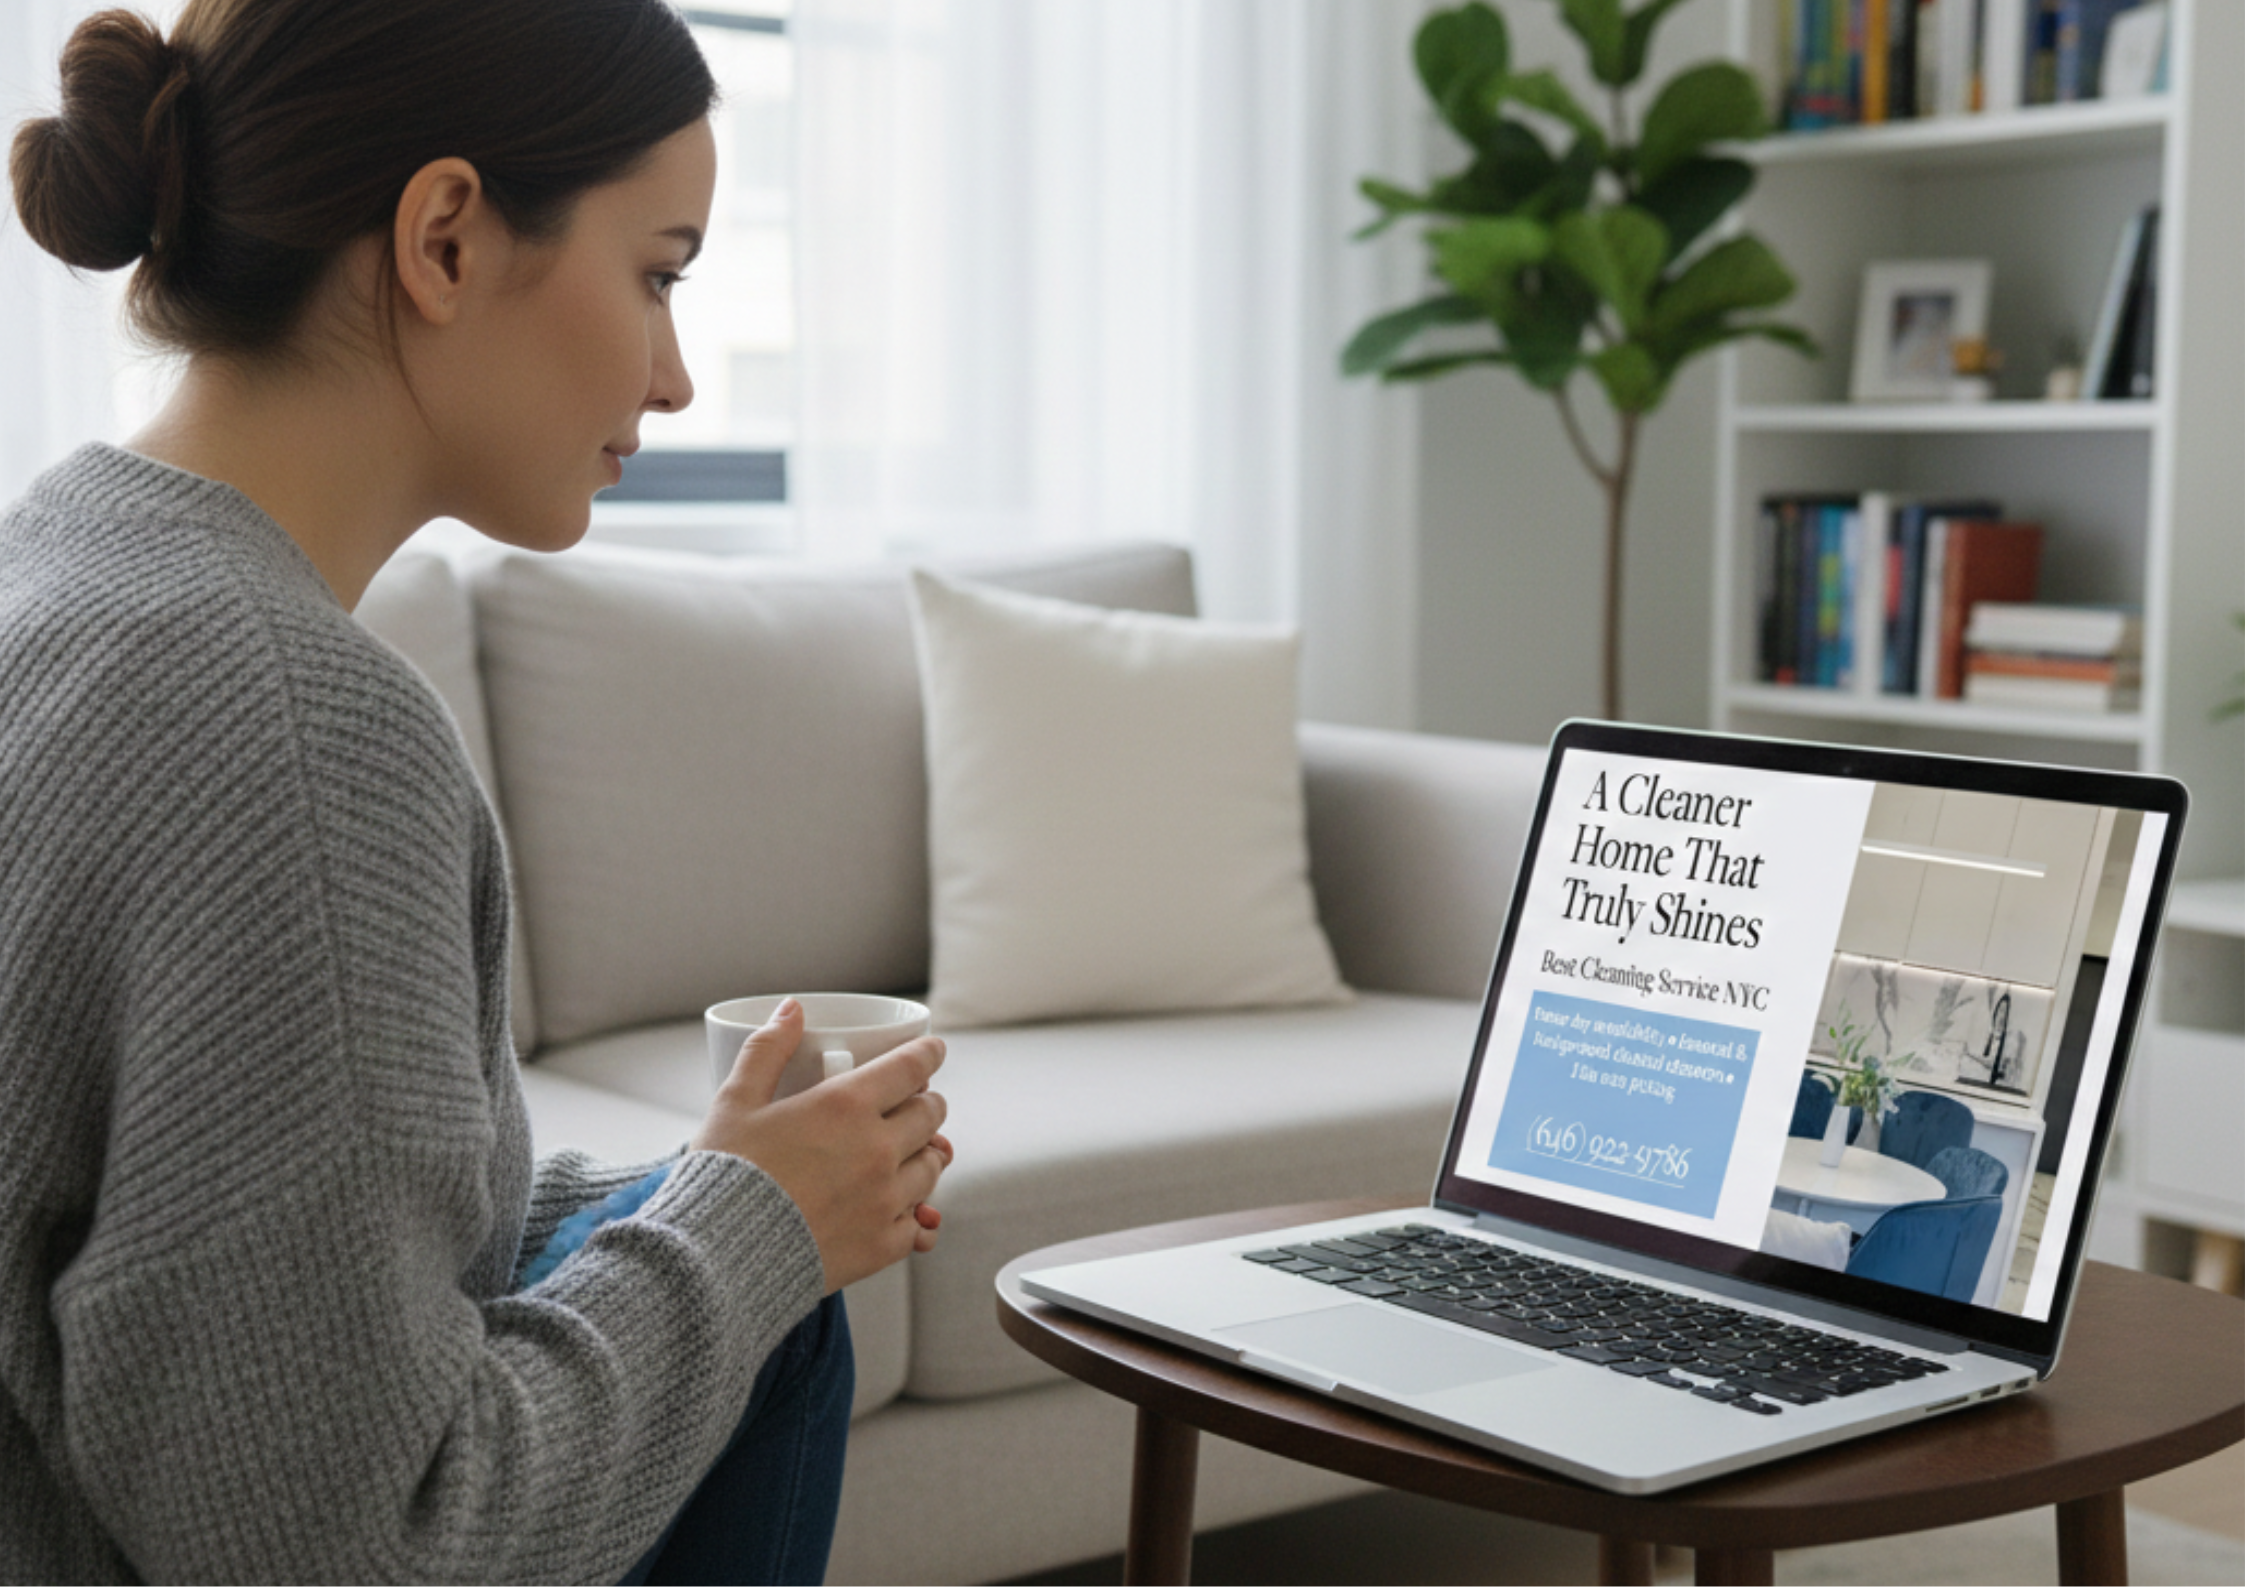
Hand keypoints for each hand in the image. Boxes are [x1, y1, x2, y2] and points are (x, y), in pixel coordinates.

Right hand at [692, 999, 951, 1291]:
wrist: (714, 1260)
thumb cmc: (723, 1176)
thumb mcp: (735, 1102)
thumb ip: (767, 1050)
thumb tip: (792, 1009)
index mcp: (845, 1106)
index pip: (911, 1067)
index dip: (927, 1055)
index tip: (932, 1052)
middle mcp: (877, 1150)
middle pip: (930, 1114)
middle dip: (925, 1103)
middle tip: (913, 1104)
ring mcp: (884, 1200)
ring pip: (932, 1166)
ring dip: (923, 1153)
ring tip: (905, 1154)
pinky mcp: (882, 1245)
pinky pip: (919, 1224)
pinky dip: (914, 1213)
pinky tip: (897, 1208)